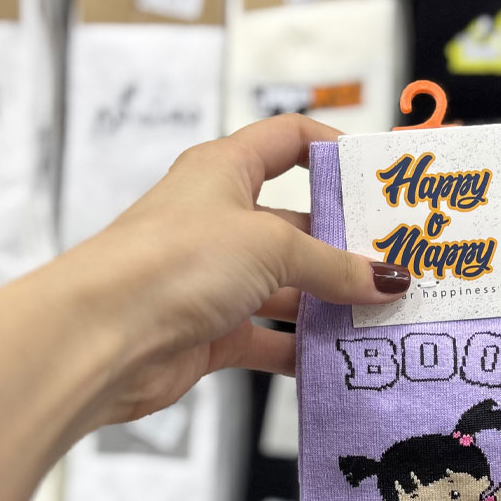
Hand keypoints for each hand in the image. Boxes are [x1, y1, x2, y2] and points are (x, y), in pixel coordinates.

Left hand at [0, 115, 411, 500]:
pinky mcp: (212, 331)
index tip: (378, 179)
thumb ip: (333, 265)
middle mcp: (219, 221)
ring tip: (381, 318)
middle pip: (297, 226)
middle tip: (397, 265)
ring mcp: (215, 279)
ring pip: (288, 288)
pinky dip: (301, 349)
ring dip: (329, 305)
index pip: (288, 141)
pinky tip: (337, 359)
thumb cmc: (173, 262)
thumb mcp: (270, 247)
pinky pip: (270, 338)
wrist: (103, 338)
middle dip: (345, 248)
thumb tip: (386, 279)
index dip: (333, 151)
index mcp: (225, 172)